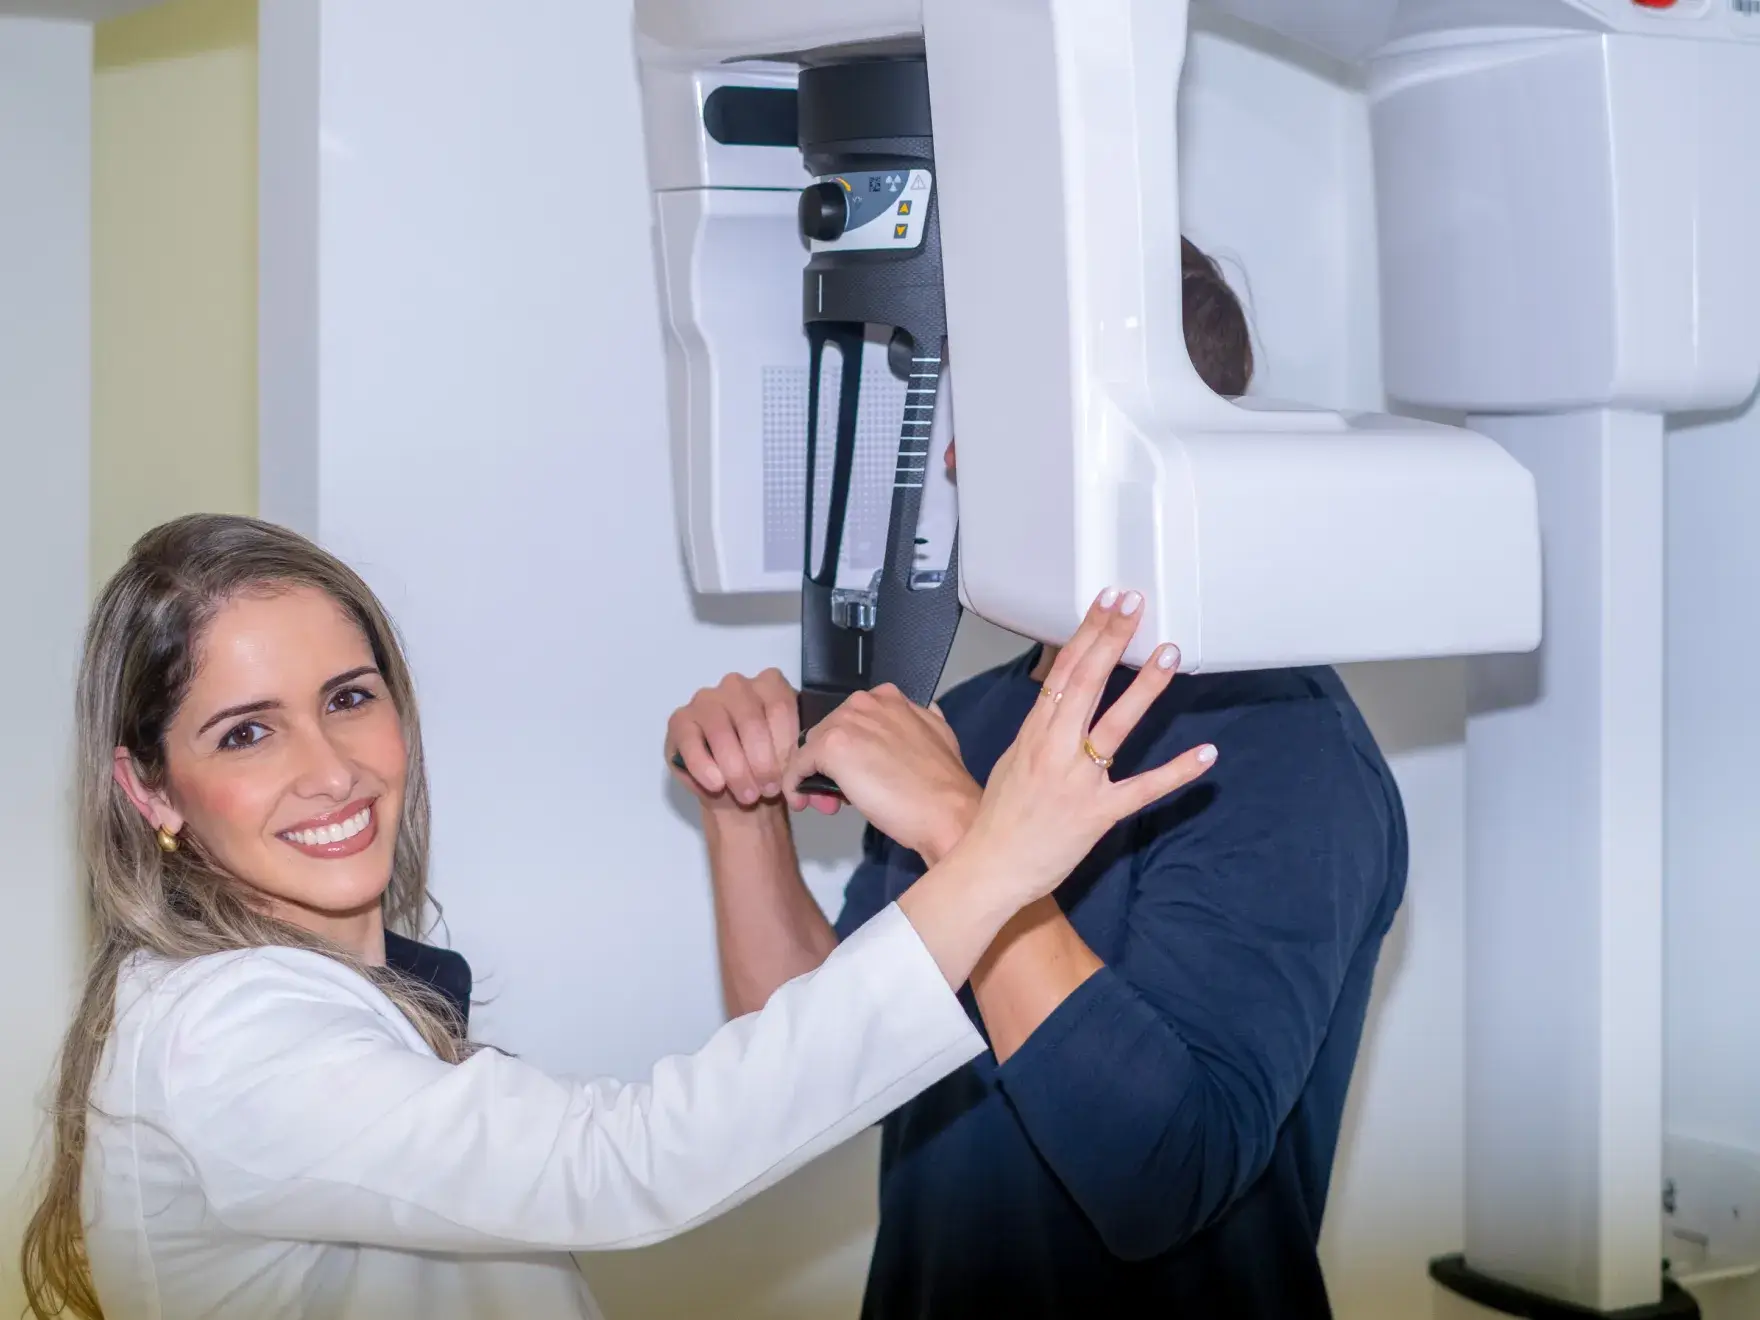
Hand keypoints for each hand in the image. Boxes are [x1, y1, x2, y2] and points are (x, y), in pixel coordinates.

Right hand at [666, 670, 836, 812]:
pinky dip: (704, 766)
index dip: (785, 746)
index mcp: (770, 685)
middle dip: (761, 761)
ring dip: (735, 768)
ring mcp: (706, 699)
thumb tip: (809, 775)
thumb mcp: (790, 762)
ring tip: (747, 795)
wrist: (739, 793)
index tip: (790, 776)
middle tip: (768, 791)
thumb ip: (800, 760)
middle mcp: (737, 685)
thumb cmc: (767, 771)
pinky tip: (716, 785)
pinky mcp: (680, 720)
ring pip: (722, 731)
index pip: (781, 708)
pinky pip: (691, 741)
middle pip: (752, 720)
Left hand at [784, 687, 980, 863]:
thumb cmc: (942, 784)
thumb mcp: (939, 735)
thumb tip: (914, 720)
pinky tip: (804, 802)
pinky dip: (794, 785)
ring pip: (810, 749)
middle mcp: (864, 703)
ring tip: (827, 803)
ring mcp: (846, 723)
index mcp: (888, 698)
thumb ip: (920, 721)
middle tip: (837, 796)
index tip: (855, 773)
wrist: (945, 810)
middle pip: (827, 733)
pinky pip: (797, 766)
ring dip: (814, 776)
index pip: (850, 720)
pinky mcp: (830, 748)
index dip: (849, 749)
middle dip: (829, 765)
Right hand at [953, 588, 1214, 906]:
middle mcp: (1053, 749)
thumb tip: (1057, 702)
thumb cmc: (1000, 820)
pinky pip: (1143, 788)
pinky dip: (1176, 771)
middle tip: (1135, 604)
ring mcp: (1077, 780)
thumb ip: (1040, 730)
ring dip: (1144, 687)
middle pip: (1085, 682)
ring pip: (1114, 724)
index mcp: (1033, 733)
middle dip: (1112, 638)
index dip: (1087, 633)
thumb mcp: (1013, 760)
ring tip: (1169, 654)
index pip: (1062, 670)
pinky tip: (1205, 753)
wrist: (990, 869)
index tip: (1107, 602)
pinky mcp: (1098, 813)